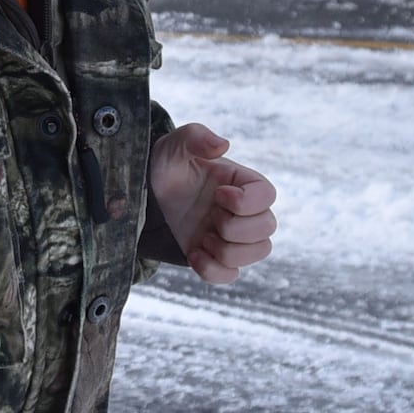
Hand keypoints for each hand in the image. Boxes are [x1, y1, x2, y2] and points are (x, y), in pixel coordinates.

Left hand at [149, 121, 275, 284]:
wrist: (145, 197)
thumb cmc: (165, 167)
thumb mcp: (173, 147)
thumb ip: (196, 137)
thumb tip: (223, 145)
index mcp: (242, 182)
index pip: (268, 195)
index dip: (246, 201)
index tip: (218, 194)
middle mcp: (244, 210)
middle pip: (267, 228)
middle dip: (235, 227)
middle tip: (210, 217)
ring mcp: (232, 235)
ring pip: (257, 253)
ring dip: (227, 250)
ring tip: (202, 237)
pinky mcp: (217, 257)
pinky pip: (231, 275)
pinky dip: (213, 269)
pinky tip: (193, 253)